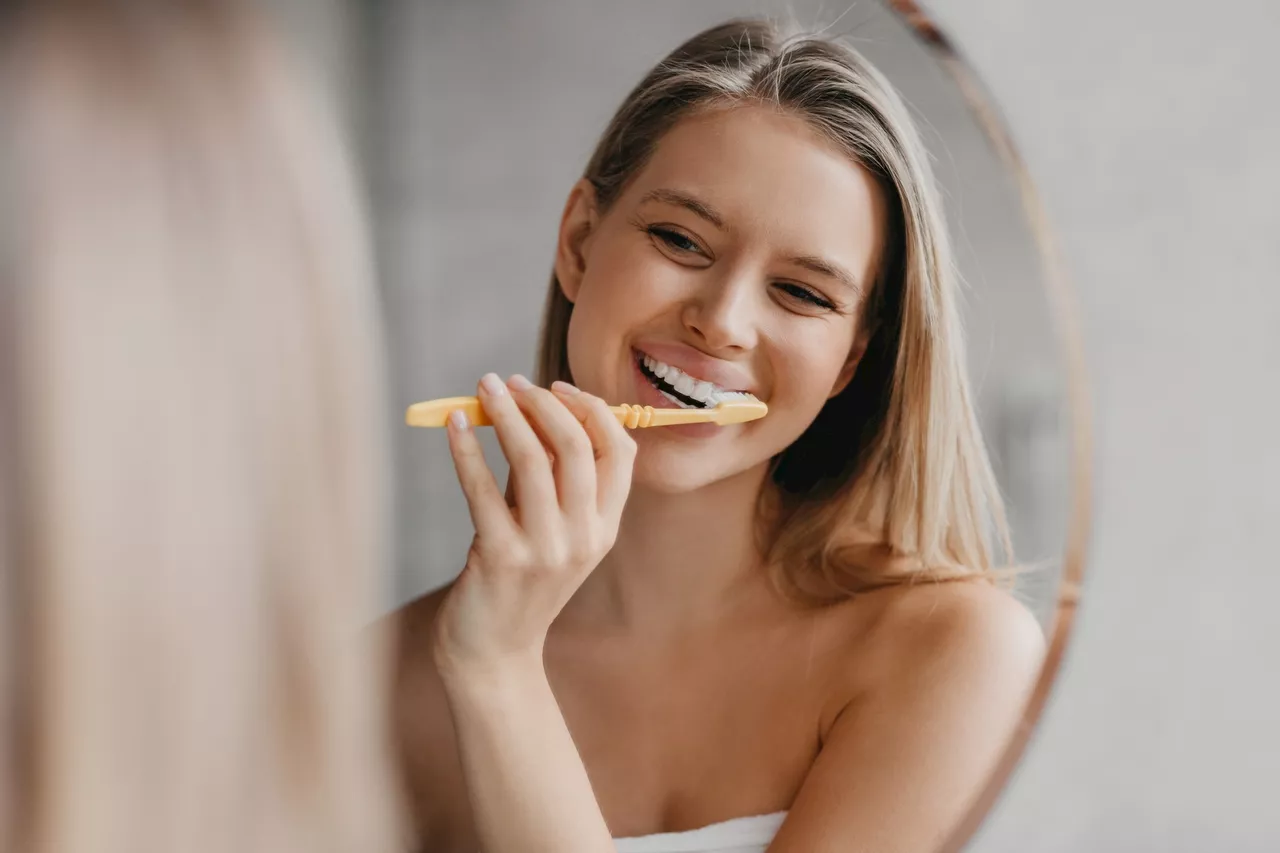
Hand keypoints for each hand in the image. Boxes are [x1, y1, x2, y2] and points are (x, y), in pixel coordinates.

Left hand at [433, 372, 636, 677]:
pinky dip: (465, 448)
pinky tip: (452, 425)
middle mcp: (584, 539)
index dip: (591, 410)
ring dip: (506, 413)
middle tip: (511, 382)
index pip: (619, 451)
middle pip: (576, 448)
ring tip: (484, 387)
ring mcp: (545, 551)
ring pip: (531, 460)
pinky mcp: (500, 558)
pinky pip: (481, 488)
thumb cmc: (519, 580)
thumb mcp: (551, 530)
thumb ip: (550, 478)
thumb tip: (530, 407)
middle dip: (543, 403)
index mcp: (606, 528)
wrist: (494, 653)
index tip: (556, 387)